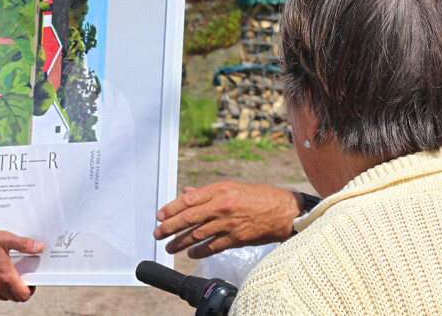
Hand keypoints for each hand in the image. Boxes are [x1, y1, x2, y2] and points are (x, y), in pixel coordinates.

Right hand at [0, 229, 43, 301]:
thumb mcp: (5, 238)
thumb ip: (23, 244)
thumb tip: (38, 247)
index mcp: (6, 277)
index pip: (24, 295)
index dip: (32, 289)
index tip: (32, 280)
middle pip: (16, 298)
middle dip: (23, 290)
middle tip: (24, 278)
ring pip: (6, 297)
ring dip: (12, 291)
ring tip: (12, 276)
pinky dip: (1, 289)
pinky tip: (0, 276)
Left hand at [153, 182, 302, 257]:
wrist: (284, 211)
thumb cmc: (258, 196)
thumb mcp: (231, 187)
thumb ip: (206, 193)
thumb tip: (185, 193)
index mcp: (220, 189)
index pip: (189, 200)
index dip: (171, 208)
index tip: (159, 215)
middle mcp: (222, 205)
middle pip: (189, 218)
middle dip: (170, 226)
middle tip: (158, 233)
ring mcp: (229, 223)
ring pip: (198, 234)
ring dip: (180, 242)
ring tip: (169, 247)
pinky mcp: (237, 238)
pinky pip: (213, 246)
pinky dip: (199, 251)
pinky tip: (190, 254)